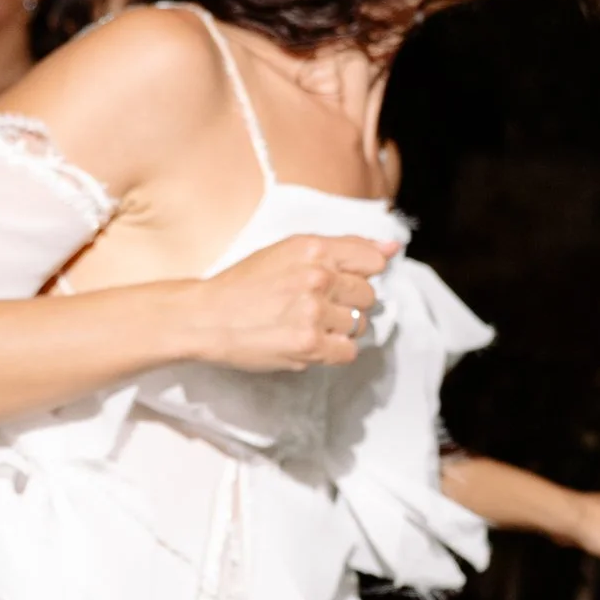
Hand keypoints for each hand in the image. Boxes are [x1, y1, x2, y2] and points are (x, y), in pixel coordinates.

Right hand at [198, 232, 397, 371]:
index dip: (361, 274)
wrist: (206, 317)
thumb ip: (343, 247)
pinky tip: (312, 344)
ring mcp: (314, 312)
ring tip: (309, 325)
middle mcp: (317, 276)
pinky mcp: (309, 344)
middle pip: (369, 294)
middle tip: (318, 307)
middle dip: (349, 303)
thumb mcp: (289, 251)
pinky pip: (348, 351)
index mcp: (313, 248)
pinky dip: (334, 351)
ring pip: (359, 324)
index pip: (372, 260)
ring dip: (340, 329)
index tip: (341, 282)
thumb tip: (393, 247)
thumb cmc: (245, 284)